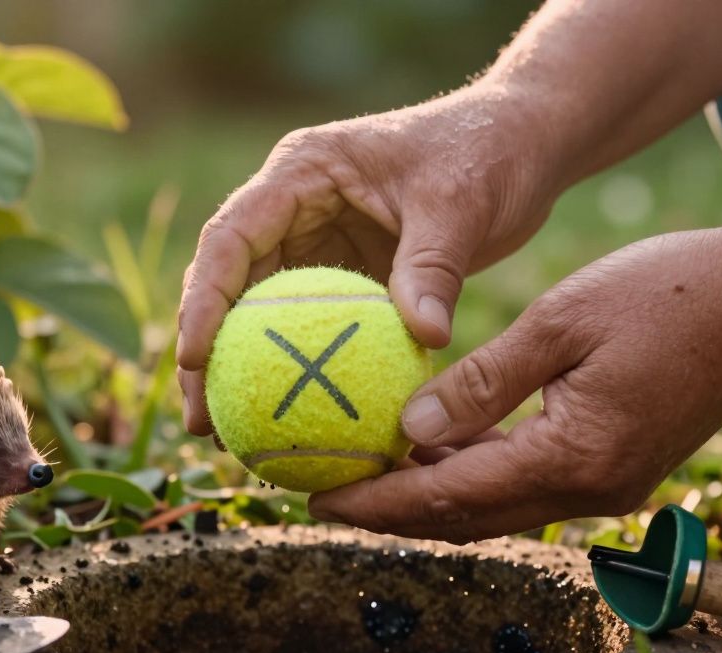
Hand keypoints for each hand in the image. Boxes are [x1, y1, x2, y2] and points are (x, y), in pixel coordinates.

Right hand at [176, 86, 562, 434]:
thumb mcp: (460, 203)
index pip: (230, 237)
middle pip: (225, 285)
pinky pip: (304, 330)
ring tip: (227, 441)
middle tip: (201, 423)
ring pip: (254, 315)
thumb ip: (434, 267)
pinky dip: (292, 372)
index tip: (198, 360)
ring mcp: (311, 242)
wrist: (522, 142)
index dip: (204, 300)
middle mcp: (291, 207)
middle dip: (205, 355)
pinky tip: (289, 428)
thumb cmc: (487, 151)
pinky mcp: (339, 274)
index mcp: (301, 172)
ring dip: (239, 373)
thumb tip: (426, 338)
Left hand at [308, 221, 721, 541]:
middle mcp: (589, 490)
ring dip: (426, 498)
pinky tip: (431, 451)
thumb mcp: (559, 322)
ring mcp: (607, 486)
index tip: (312, 498)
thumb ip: (482, 383)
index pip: (448, 498)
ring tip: (358, 475)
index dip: (375, 503)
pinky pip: (523, 485)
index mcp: (574, 457)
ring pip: (493, 507)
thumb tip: (408, 431)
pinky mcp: (615, 468)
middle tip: (319, 494)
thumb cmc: (669, 293)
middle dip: (388, 513)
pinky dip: (470, 475)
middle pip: (465, 519)